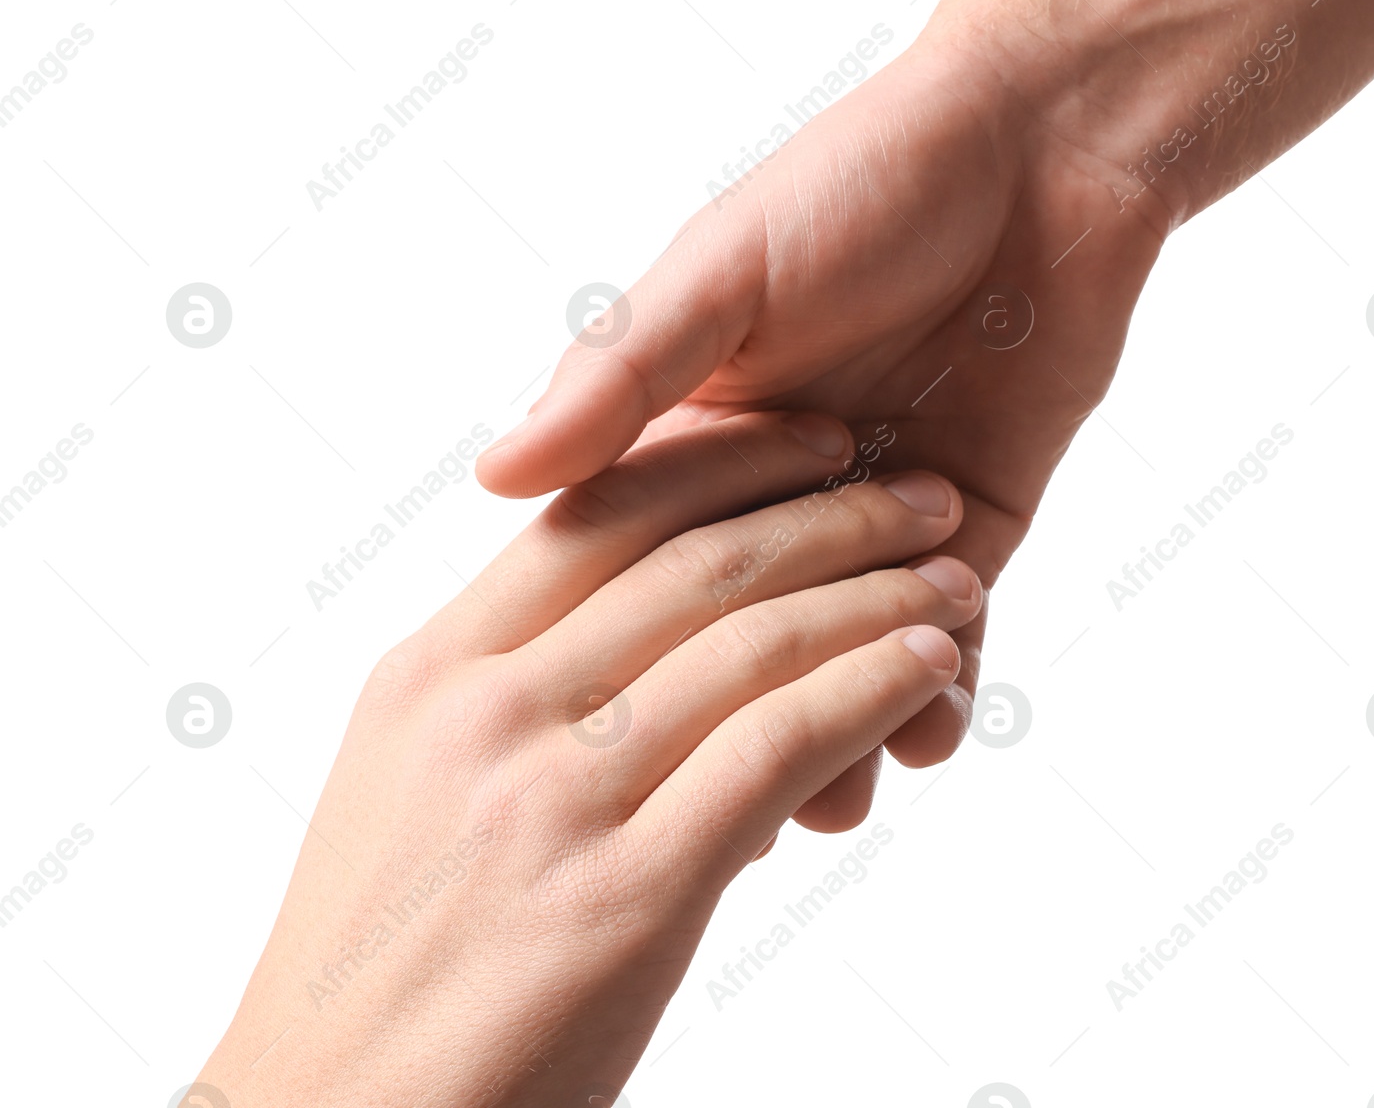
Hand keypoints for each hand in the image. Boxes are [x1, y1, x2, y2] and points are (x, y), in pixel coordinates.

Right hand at [194, 412, 982, 1105]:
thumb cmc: (386, 969)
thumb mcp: (415, 800)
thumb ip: (520, 707)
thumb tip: (652, 669)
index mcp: (430, 673)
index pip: (595, 514)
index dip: (721, 459)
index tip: (808, 439)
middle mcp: (485, 710)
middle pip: (690, 561)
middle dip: (826, 512)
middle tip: (913, 488)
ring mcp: (548, 797)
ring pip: (749, 644)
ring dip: (875, 599)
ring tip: (952, 582)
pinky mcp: (621, 896)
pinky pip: (775, 751)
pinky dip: (867, 693)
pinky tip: (927, 673)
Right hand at [476, 0, 1169, 771]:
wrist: (1044, 151)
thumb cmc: (863, 183)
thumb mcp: (723, 272)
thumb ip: (624, 377)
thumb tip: (499, 477)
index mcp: (701, 426)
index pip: (653, 561)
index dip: (638, 650)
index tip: (608, 743)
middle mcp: (787, 479)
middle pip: (754, 626)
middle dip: (746, 716)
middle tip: (725, 815)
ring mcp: (883, 505)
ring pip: (853, 641)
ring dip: (847, 721)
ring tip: (837, 803)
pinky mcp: (976, 515)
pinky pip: (955, 619)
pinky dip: (944, 678)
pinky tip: (933, 729)